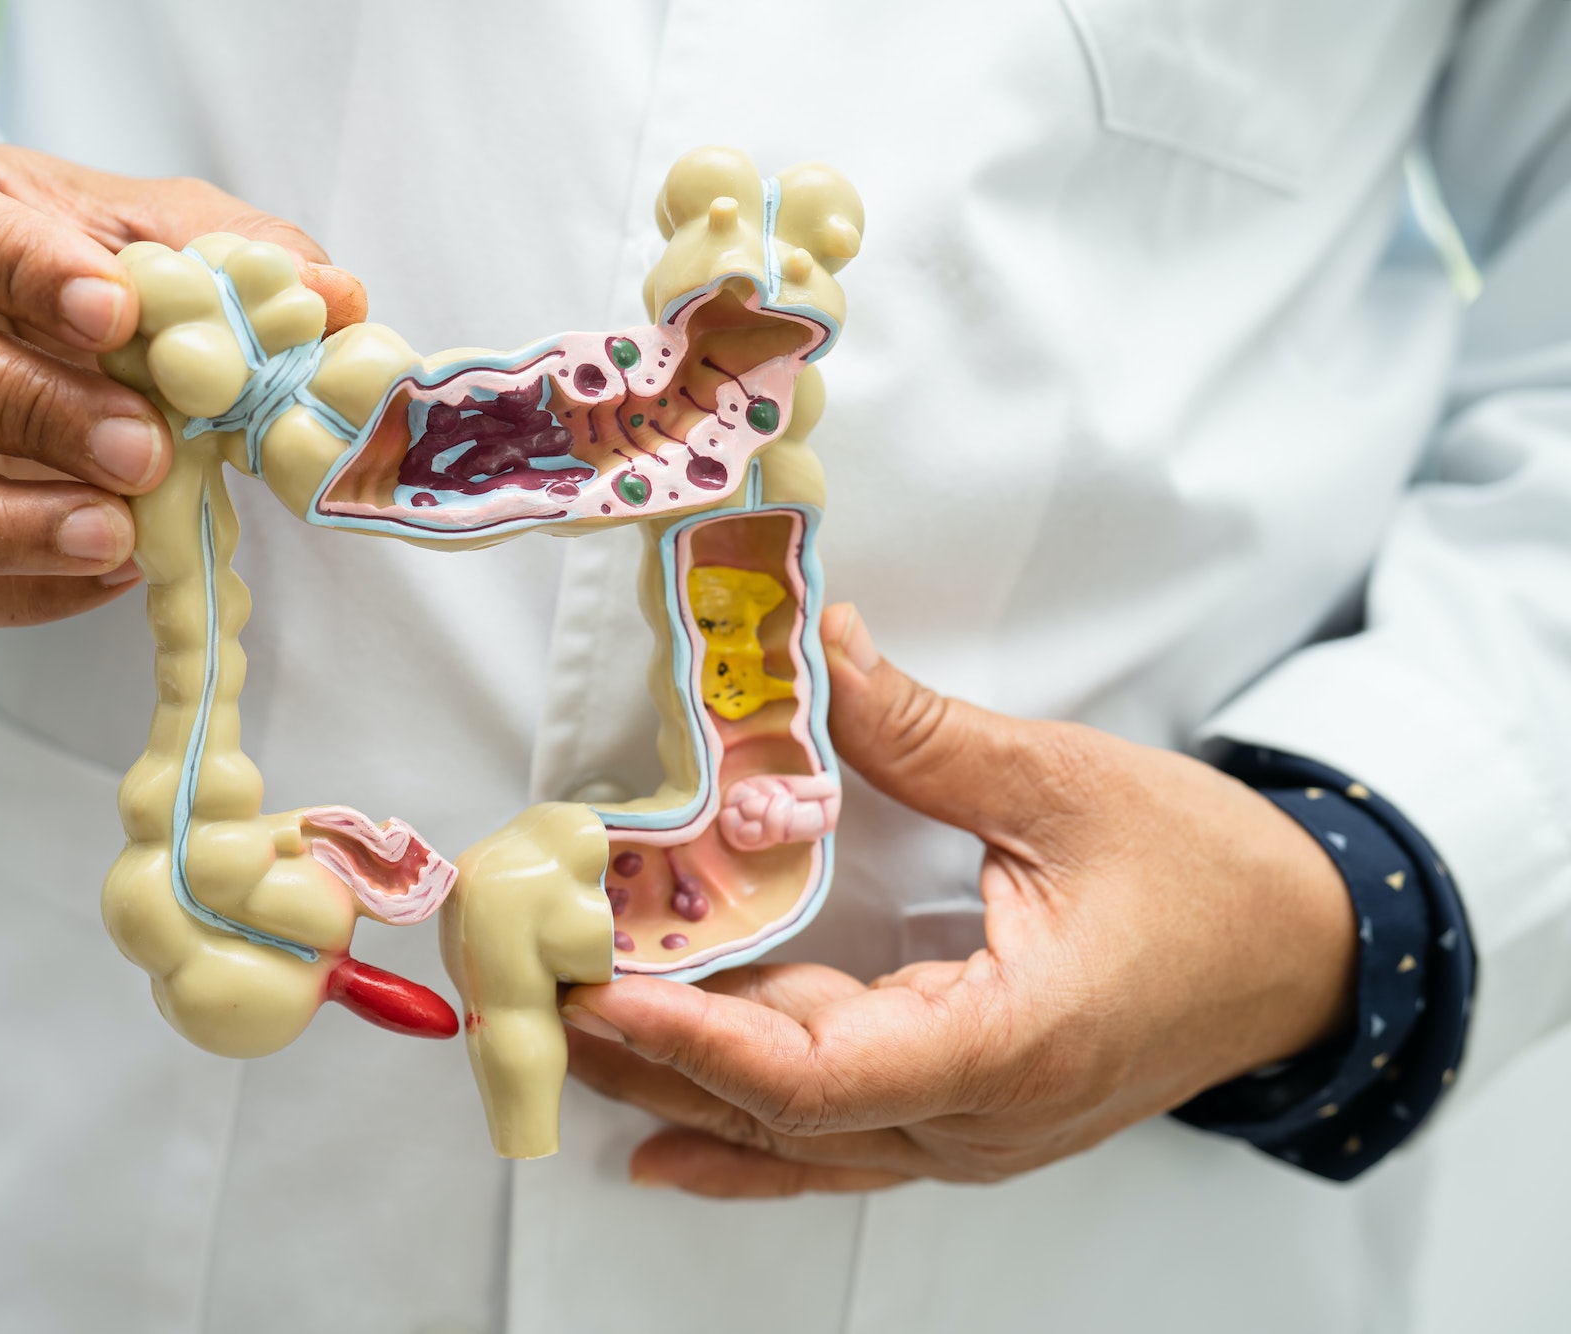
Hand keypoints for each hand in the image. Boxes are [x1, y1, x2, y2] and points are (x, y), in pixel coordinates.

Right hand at [0, 130, 366, 624]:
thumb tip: (332, 299)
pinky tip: (106, 572)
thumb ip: (227, 252)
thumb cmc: (68, 259)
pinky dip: (13, 589)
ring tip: (117, 537)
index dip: (16, 269)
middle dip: (24, 410)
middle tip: (144, 451)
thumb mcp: (143, 225)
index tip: (117, 312)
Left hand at [561, 602, 1356, 1196]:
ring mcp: (970, 1134)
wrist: (1310, 956)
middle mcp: (978, 1119)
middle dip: (646, 1054)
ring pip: (793, 1136)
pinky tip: (659, 1142)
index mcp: (1011, 1046)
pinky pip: (831, 1145)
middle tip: (532, 989)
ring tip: (563, 1039)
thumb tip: (816, 653)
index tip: (599, 992)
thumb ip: (923, 734)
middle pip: (777, 1113)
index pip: (818, 1075)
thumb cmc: (1212, 878)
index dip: (697, 1040)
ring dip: (675, 1086)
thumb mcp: (1066, 785)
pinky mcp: (965, 1116)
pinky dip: (739, 1137)